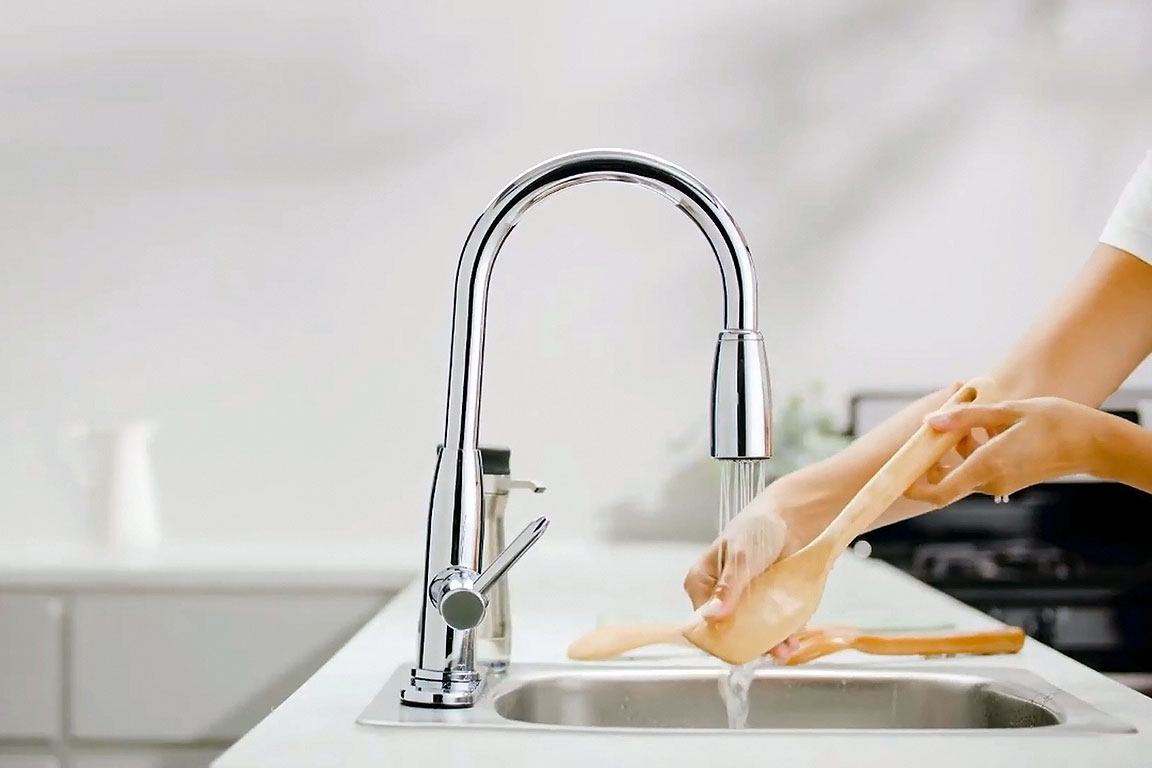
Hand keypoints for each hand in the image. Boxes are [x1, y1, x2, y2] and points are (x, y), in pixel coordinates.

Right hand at [682, 488, 800, 662]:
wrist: (791, 519)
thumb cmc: (757, 529)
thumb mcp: (740, 556)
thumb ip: (728, 586)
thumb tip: (712, 615)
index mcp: (701, 583)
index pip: (703, 620)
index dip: (720, 636)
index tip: (739, 646)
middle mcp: (719, 598)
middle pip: (728, 631)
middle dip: (749, 644)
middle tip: (772, 651)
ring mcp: (744, 605)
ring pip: (751, 634)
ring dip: (769, 645)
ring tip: (786, 649)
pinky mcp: (766, 608)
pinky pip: (770, 628)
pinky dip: (782, 636)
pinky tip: (791, 641)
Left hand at [905, 396, 1107, 505]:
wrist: (1095, 443)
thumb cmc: (1055, 423)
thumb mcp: (1007, 411)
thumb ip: (966, 418)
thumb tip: (930, 422)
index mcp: (988, 466)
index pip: (940, 492)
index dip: (915, 489)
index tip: (899, 477)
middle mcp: (992, 480)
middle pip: (947, 477)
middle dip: (936, 454)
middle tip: (938, 427)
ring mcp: (1002, 482)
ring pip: (963, 468)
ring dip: (958, 446)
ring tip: (977, 417)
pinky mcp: (1010, 479)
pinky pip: (980, 466)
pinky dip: (975, 448)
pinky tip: (990, 426)